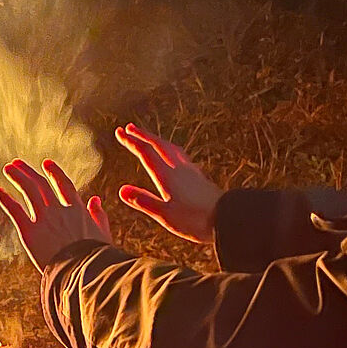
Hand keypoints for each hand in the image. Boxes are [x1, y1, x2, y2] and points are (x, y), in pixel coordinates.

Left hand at [0, 159, 111, 270]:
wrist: (81, 271)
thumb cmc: (95, 258)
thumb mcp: (102, 234)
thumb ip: (99, 215)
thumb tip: (95, 199)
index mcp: (77, 209)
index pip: (64, 184)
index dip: (55, 172)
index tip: (46, 163)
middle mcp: (59, 209)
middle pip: (41, 184)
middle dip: (28, 172)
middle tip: (17, 163)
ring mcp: (43, 219)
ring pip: (28, 191)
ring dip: (17, 178)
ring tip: (8, 168)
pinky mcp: (29, 231)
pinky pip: (15, 211)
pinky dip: (6, 200)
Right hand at [114, 124, 221, 243]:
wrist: (227, 218)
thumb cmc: (195, 220)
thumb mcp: (165, 215)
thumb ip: (144, 201)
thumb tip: (122, 190)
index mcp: (167, 176)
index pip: (146, 153)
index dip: (131, 141)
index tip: (119, 132)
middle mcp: (178, 169)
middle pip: (158, 145)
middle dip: (143, 135)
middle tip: (130, 127)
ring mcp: (190, 171)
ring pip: (171, 148)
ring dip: (157, 140)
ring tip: (150, 137)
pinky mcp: (199, 177)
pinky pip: (181, 155)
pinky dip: (172, 149)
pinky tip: (175, 155)